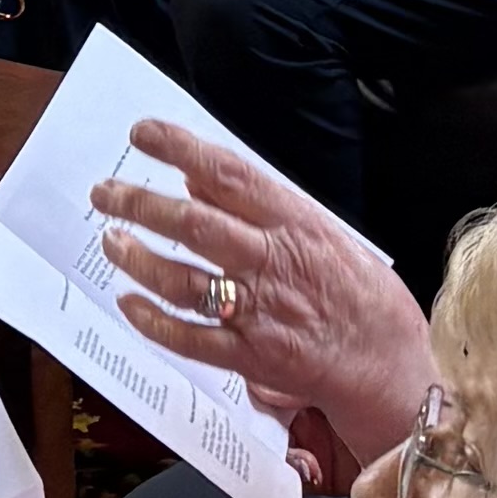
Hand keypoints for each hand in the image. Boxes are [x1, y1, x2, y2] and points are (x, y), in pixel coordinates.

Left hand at [91, 113, 433, 492]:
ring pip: (184, 281)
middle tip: (105, 192)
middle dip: (141, 203)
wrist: (391, 364)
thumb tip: (200, 175)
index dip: (181, 148)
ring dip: (139, 259)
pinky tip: (130, 304)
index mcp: (296, 223)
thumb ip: (262, 206)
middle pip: (194, 224)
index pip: (230, 174)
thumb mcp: (322, 231)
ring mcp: (260, 312)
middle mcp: (274, 262)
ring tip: (111, 242)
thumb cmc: (360, 294)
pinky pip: (190, 338)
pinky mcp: (251, 357)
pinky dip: (153, 321)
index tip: (143, 133)